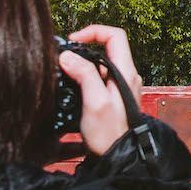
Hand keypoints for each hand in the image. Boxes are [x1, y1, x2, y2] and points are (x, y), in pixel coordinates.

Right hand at [58, 25, 144, 155]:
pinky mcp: (112, 96)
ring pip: (99, 62)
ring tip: (64, 72)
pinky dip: (83, 75)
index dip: (93, 32)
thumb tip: (67, 56)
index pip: (115, 35)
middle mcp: (126, 75)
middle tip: (64, 59)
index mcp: (126, 72)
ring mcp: (120, 85)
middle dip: (82, 48)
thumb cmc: (108, 134)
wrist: (117, 157)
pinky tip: (71, 86)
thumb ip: (84, 75)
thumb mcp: (94, 102)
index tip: (73, 41)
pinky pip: (98, 77)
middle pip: (105, 47)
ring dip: (81, 63)